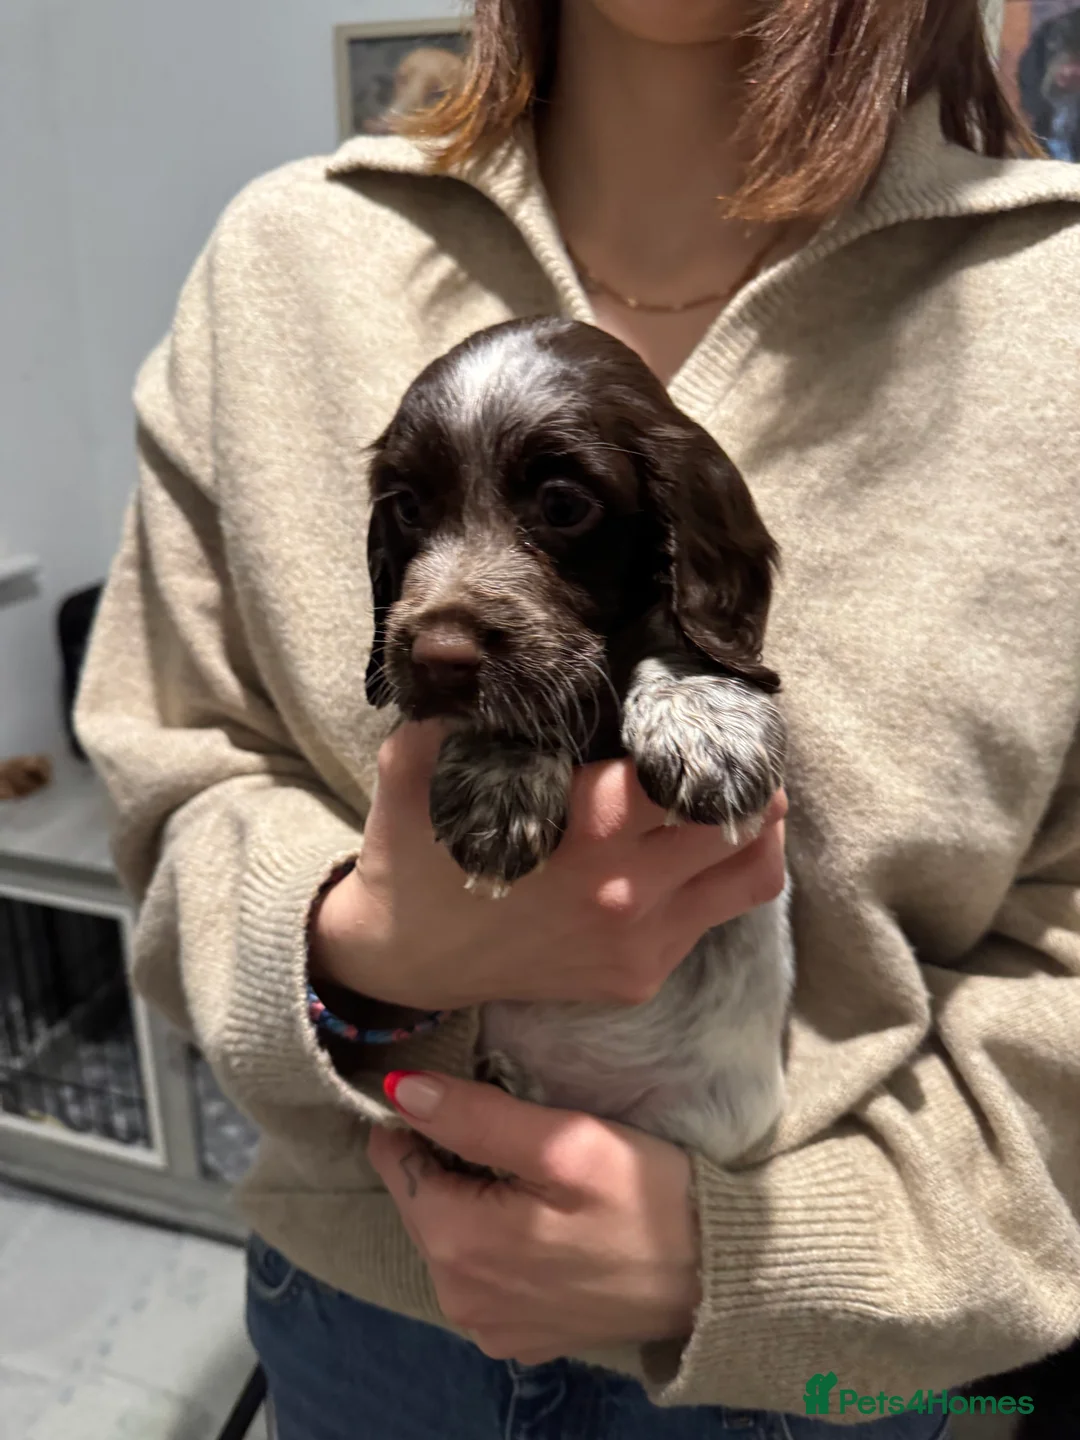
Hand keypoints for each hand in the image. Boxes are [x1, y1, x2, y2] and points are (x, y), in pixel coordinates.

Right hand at [312, 721, 785, 1010]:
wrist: (400, 959)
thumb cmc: (415, 851)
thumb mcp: (419, 762)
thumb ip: (464, 706)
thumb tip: (498, 650)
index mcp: (586, 825)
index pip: (690, 764)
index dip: (709, 728)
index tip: (711, 706)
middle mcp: (627, 888)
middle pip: (742, 815)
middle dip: (749, 772)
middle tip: (741, 744)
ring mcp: (640, 941)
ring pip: (753, 874)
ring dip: (759, 828)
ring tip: (743, 795)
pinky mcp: (640, 976)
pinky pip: (715, 917)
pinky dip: (718, 876)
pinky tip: (691, 848)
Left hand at [367, 1070, 700, 1361]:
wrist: (719, 1279)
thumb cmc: (647, 1199)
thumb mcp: (566, 1143)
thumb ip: (475, 1116)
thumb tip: (398, 1089)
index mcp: (457, 1246)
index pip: (396, 1161)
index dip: (423, 1119)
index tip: (467, 1095)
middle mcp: (457, 1298)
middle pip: (421, 1201)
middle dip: (452, 1160)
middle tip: (517, 1132)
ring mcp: (487, 1326)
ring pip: (449, 1236)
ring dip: (474, 1199)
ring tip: (533, 1175)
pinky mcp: (519, 1338)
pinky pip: (482, 1273)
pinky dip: (498, 1241)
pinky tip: (545, 1222)